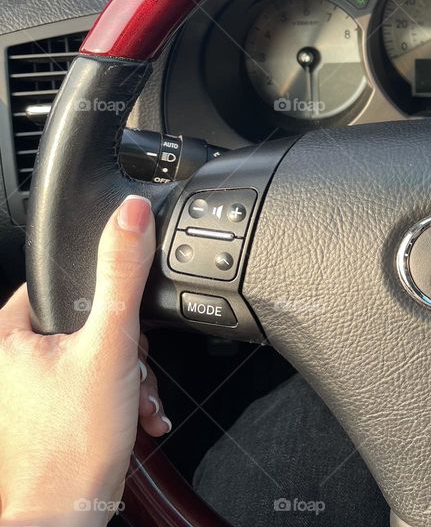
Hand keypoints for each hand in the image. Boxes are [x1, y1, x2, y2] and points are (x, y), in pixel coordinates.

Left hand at [0, 196, 170, 525]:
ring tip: (136, 401)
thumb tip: (131, 214)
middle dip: (127, 351)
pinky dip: (121, 399)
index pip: (61, 283)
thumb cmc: (74, 443)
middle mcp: (11, 362)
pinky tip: (135, 416)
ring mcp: (29, 392)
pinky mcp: (50, 415)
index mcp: (6, 335)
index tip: (121, 323)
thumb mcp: (110, 344)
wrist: (68, 516)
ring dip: (131, 378)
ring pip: (97, 357)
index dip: (104, 297)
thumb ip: (122, 274)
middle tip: (131, 371)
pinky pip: (94, 387)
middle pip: (88, 324)